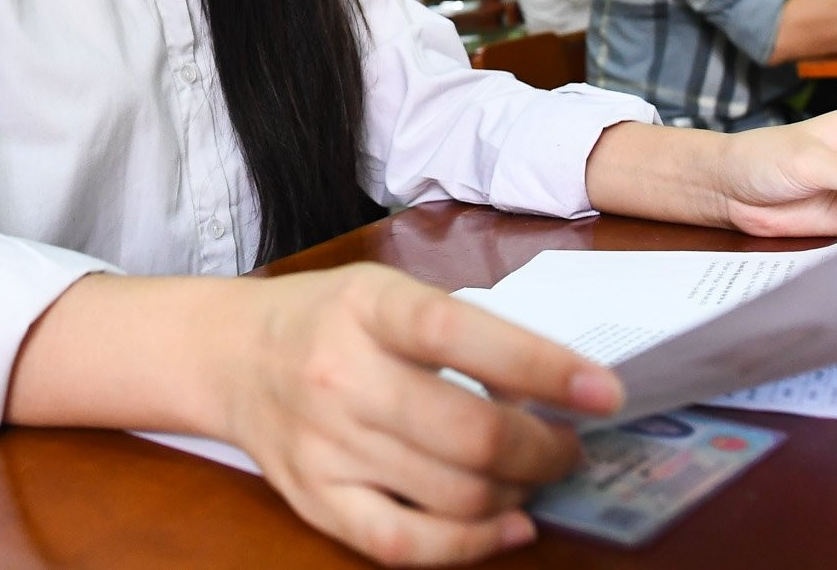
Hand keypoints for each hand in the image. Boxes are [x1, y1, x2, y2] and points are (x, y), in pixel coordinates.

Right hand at [225, 264, 616, 565]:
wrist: (231, 354)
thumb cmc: (330, 319)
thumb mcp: (389, 292)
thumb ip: (465, 331)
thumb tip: (554, 390)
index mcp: (367, 307)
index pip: (460, 333)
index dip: (541, 366)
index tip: (605, 392)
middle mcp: (341, 375)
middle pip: (468, 434)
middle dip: (545, 450)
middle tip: (569, 446)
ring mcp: (326, 445)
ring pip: (451, 495)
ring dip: (518, 492)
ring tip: (533, 474)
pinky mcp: (316, 500)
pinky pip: (405, 545)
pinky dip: (471, 546)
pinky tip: (507, 525)